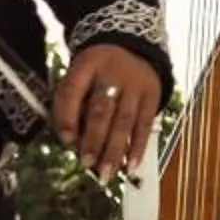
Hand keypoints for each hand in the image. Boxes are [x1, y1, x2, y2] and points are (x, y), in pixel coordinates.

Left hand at [53, 44, 159, 181]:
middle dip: (93, 140)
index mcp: (87, 65)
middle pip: (102, 110)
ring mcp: (137, 85)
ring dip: (115, 150)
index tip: (66, 140)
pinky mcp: (154, 95)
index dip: (67, 117)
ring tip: (107, 173)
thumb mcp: (78, 75)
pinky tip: (133, 165)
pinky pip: (146, 123)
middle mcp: (114, 73)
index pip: (73, 91)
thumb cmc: (96, 71)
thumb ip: (70, 104)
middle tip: (86, 164)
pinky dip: (139, 146)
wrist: (133, 47)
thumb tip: (71, 142)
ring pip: (125, 120)